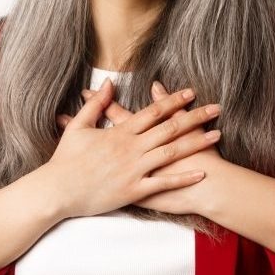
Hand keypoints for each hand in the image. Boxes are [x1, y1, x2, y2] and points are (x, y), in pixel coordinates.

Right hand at [44, 77, 222, 218]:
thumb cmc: (66, 159)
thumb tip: (110, 83)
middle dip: (195, 117)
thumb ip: (97, 104)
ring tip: (217, 135)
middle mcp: (131, 148)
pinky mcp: (134, 190)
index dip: (174, 101)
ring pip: (172, 153)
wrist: (57, 191)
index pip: (153, 111)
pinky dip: (183, 177)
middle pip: (169, 128)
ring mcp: (134, 169)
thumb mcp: (79, 126)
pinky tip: (202, 172)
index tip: (191, 93)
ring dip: (196, 143)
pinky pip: (163, 183)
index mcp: (120, 133)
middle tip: (215, 108)